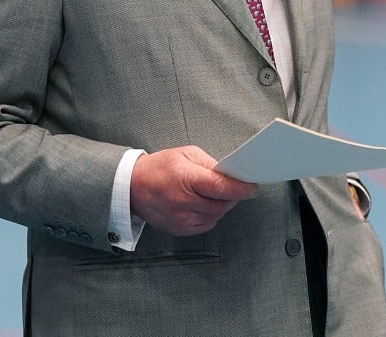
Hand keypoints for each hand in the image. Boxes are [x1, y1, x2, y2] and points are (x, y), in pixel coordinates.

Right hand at [130, 146, 257, 235]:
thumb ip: (210, 164)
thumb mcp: (186, 154)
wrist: (132, 187)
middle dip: (232, 195)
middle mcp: (183, 201)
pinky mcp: (180, 230)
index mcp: (186, 178)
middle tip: (232, 186)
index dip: (240, 188)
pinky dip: (210, 214)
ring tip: (210, 193)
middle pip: (222, 204)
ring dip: (221, 205)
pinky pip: (207, 224)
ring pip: (216, 215)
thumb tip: (231, 174)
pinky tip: (201, 203)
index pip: (220, 187)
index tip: (253, 187)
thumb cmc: (159, 168)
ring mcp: (181, 219)